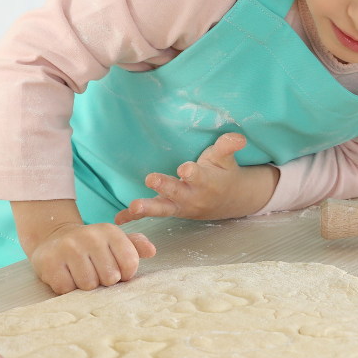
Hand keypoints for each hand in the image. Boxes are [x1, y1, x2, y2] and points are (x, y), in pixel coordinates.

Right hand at [28, 222, 155, 294]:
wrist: (54, 238)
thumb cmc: (91, 246)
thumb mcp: (114, 241)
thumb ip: (135, 246)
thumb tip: (152, 251)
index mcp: (110, 231)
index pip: (130, 264)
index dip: (124, 274)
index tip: (114, 269)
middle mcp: (90, 236)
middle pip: (110, 277)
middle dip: (103, 280)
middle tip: (94, 271)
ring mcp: (68, 247)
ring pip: (88, 285)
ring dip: (85, 285)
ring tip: (80, 273)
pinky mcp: (49, 261)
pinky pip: (67, 288)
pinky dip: (67, 288)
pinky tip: (66, 275)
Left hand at [114, 133, 279, 223]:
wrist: (230, 201)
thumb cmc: (224, 174)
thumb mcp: (226, 159)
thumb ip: (228, 147)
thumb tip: (238, 137)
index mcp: (206, 182)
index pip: (199, 176)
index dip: (192, 173)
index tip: (185, 169)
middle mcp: (192, 197)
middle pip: (177, 193)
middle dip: (165, 187)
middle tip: (152, 179)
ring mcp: (180, 207)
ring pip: (163, 208)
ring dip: (147, 208)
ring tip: (133, 207)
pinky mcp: (170, 210)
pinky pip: (152, 214)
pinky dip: (134, 219)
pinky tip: (119, 219)